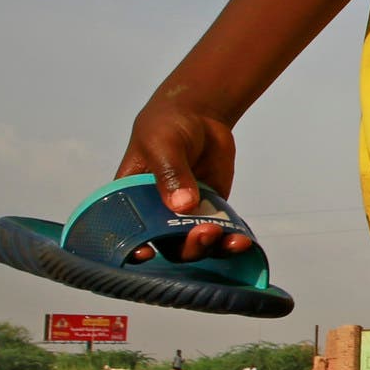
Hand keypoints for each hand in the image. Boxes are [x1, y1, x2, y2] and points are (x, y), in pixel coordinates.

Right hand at [114, 90, 249, 261]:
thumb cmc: (167, 127)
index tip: (146, 253)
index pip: (128, 231)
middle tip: (204, 232)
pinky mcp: (210, 210)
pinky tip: (242, 240)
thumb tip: (182, 205)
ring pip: (195, 243)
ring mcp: (185, 214)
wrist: (199, 117)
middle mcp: (157, 212)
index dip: (133, 247)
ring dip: (212, 248)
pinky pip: (219, 232)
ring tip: (231, 240)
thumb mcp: (163, 144)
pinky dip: (230, 240)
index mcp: (133, 199)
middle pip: (167, 244)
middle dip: (186, 247)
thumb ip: (171, 173)